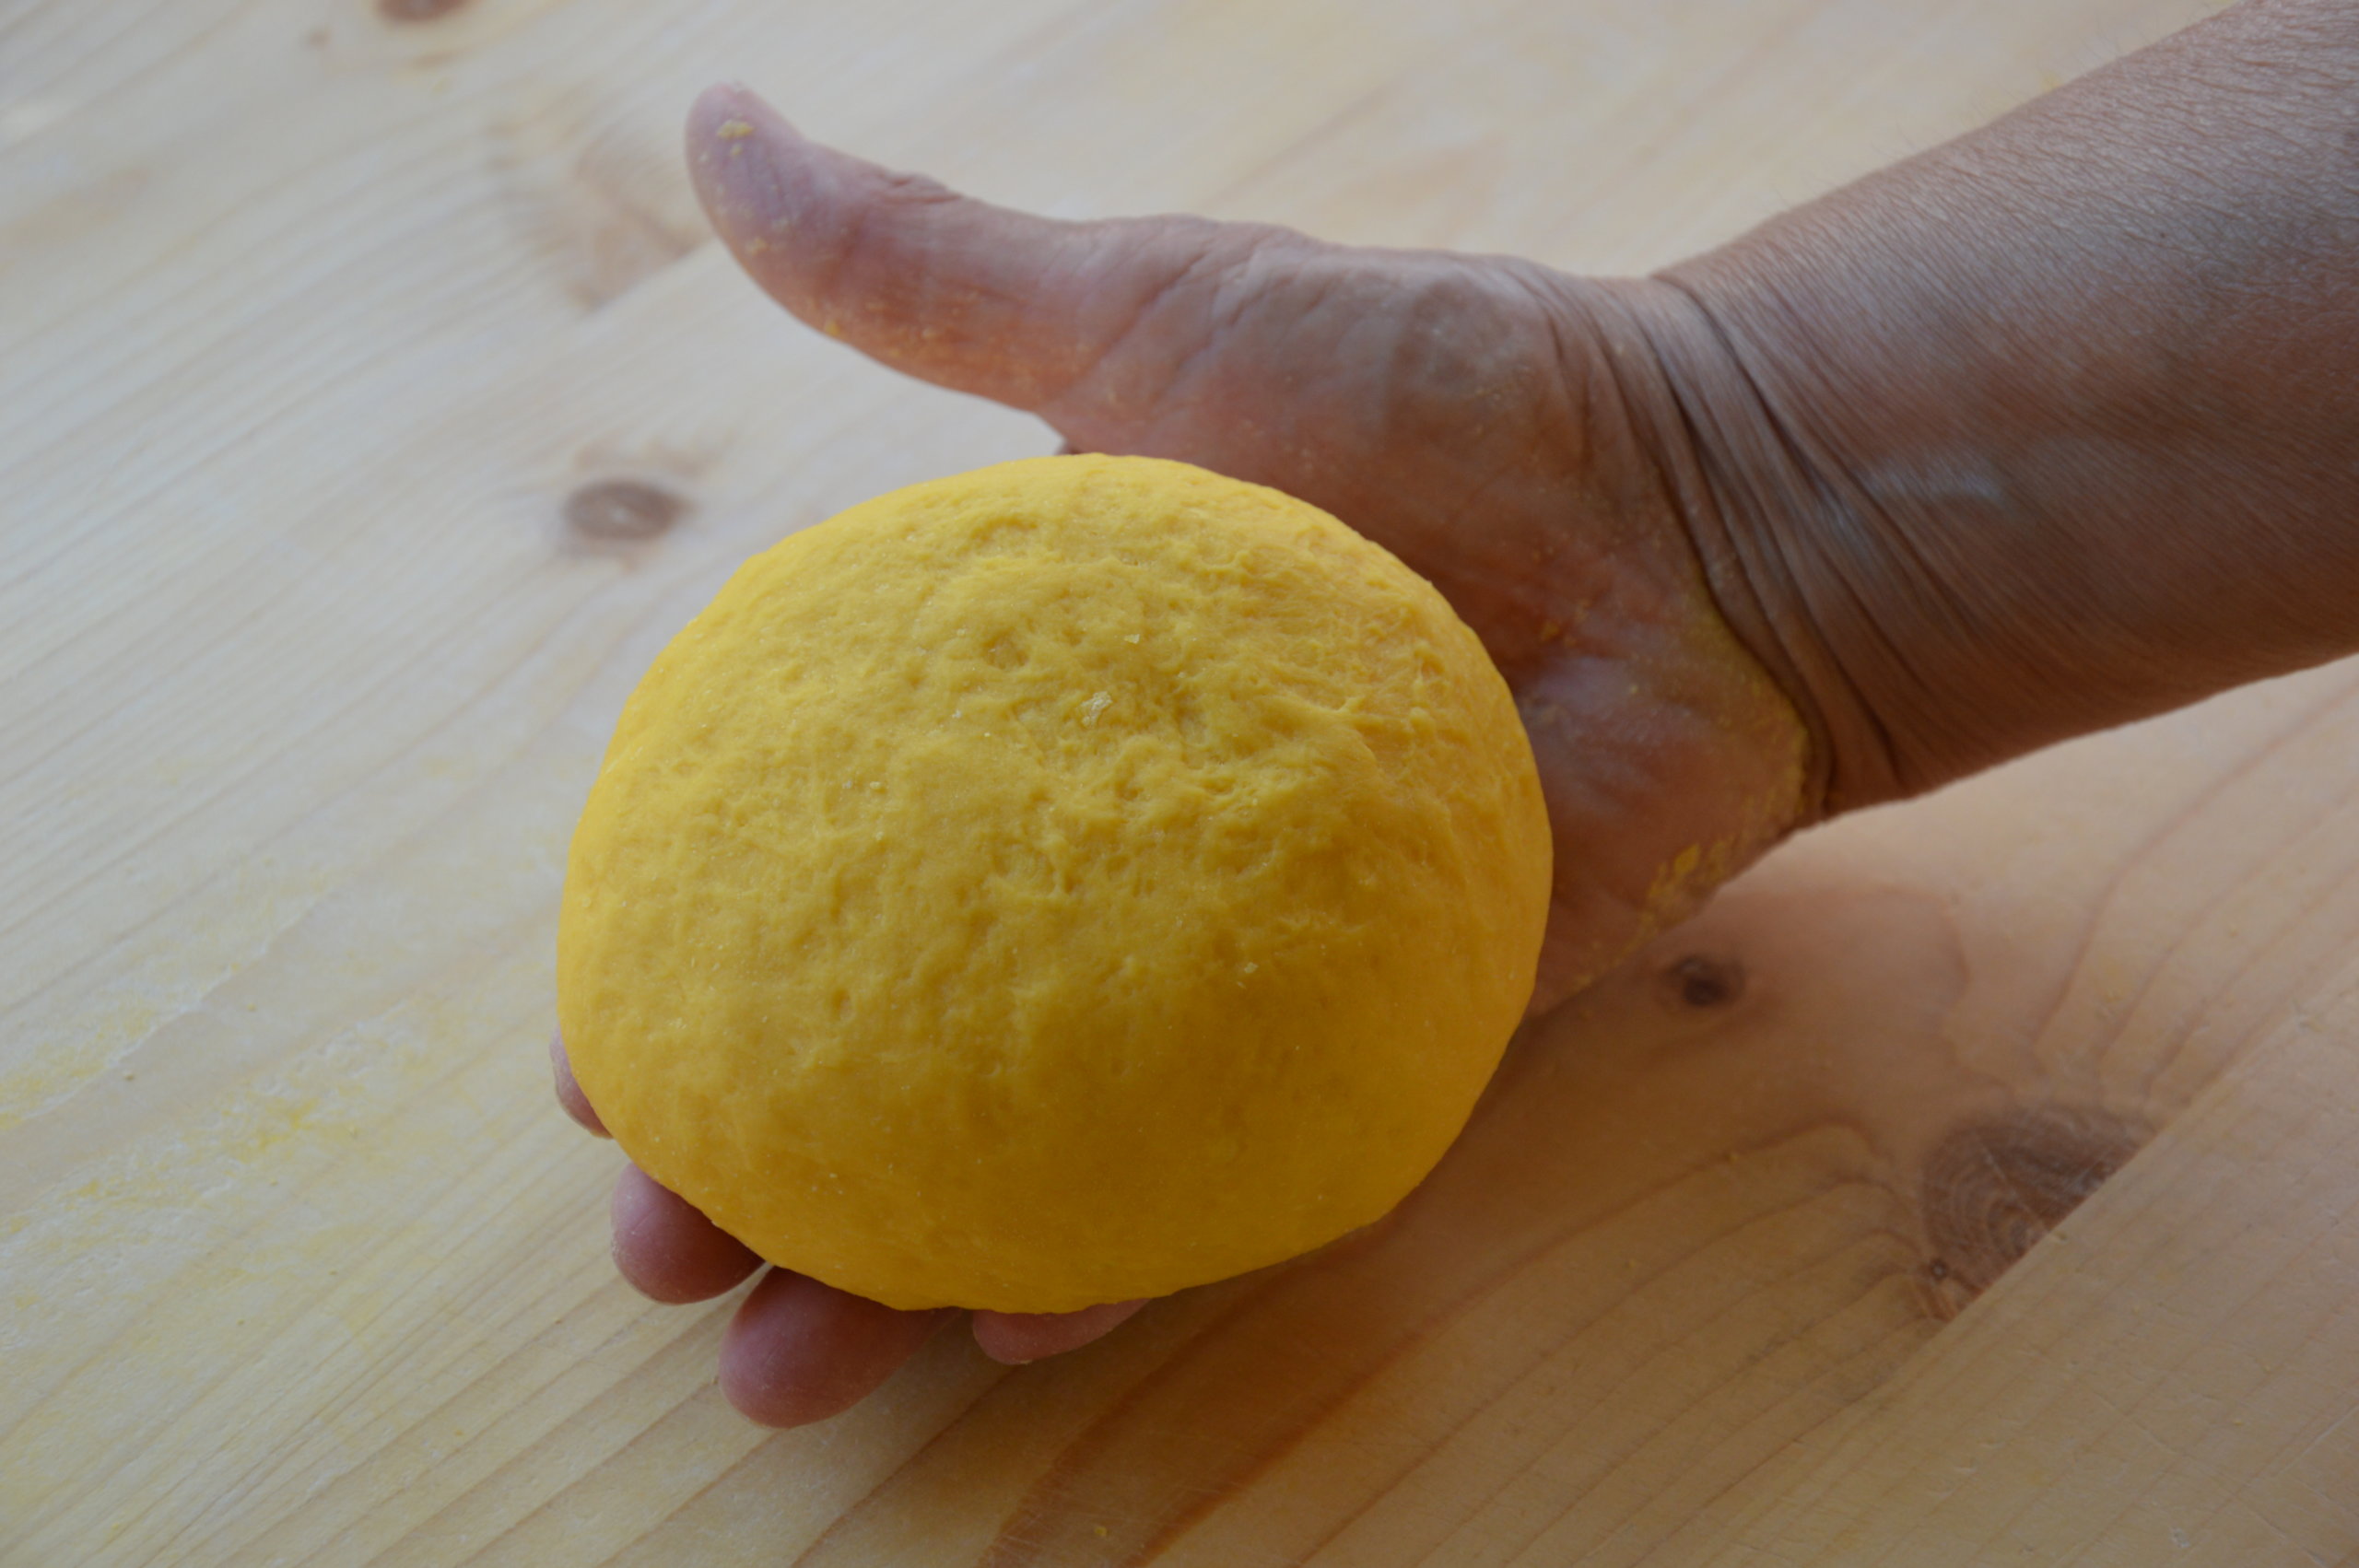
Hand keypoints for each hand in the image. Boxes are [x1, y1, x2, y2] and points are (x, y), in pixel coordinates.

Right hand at [557, 81, 1809, 1427]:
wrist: (1699, 512)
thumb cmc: (1434, 396)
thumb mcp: (1154, 314)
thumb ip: (927, 270)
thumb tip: (713, 132)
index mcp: (1026, 727)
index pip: (817, 875)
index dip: (690, 975)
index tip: (597, 1061)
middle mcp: (1106, 871)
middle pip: (895, 1049)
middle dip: (759, 1173)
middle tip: (658, 1257)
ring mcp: (1227, 977)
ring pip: (1027, 1153)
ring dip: (896, 1269)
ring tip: (778, 1371)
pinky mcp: (1365, 1045)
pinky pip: (1220, 1177)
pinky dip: (1119, 1253)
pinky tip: (1008, 1324)